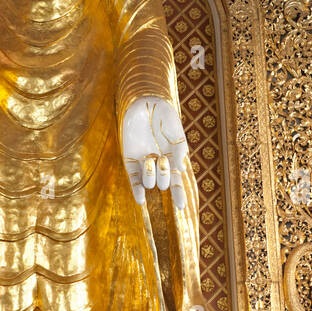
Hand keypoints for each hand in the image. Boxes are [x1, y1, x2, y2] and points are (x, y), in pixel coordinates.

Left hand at [122, 96, 190, 210]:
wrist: (144, 104)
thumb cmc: (163, 115)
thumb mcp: (175, 131)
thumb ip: (180, 148)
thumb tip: (181, 169)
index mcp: (173, 158)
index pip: (177, 182)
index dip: (179, 195)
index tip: (181, 206)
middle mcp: (159, 164)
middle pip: (163, 183)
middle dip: (164, 176)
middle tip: (163, 159)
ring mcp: (144, 163)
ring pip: (149, 182)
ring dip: (151, 176)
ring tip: (151, 159)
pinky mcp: (130, 160)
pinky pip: (133, 179)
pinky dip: (136, 190)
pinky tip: (140, 200)